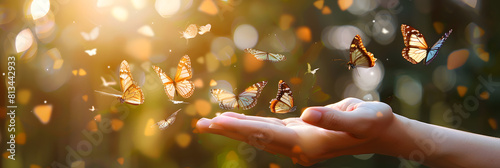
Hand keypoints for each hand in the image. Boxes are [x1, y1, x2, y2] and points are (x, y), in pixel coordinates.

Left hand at [196, 98, 395, 165]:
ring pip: (261, 136)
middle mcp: (299, 146)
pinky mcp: (301, 135)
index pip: (268, 134)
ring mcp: (299, 143)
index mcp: (309, 142)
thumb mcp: (360, 117)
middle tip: (201, 124)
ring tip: (212, 123)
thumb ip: (333, 118)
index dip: (242, 128)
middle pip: (257, 138)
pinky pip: (270, 131)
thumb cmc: (375, 122)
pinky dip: (252, 126)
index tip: (217, 122)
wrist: (383, 132)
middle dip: (229, 131)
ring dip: (236, 130)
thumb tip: (307, 115)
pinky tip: (240, 123)